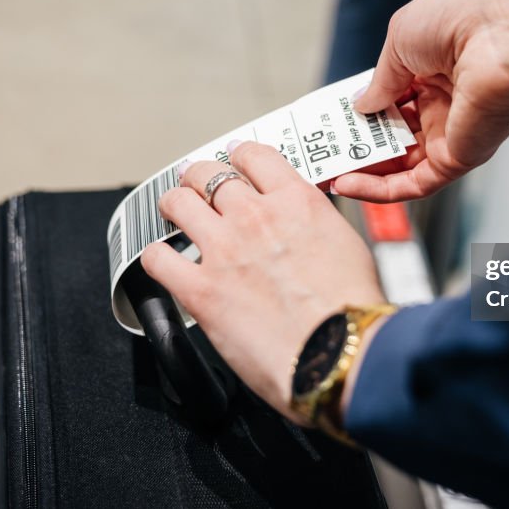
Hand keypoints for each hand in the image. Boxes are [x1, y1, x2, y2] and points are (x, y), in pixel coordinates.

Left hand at [141, 141, 385, 422]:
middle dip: (199, 177)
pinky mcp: (200, 289)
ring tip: (173, 214)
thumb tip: (302, 229)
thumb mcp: (347, 245)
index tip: (234, 162)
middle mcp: (256, 217)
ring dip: (173, 205)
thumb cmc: (353, 311)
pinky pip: (157, 258)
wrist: (341, 352)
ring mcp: (224, 250)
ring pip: (177, 203)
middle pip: (208, 173)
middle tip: (196, 186)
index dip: (238, 156)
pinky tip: (163, 262)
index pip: (254, 156)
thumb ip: (314, 226)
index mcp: (296, 202)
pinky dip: (156, 257)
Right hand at [335, 0, 508, 201]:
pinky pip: (414, 183)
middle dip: (358, 143)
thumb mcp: (401, 38)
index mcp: (435, 65)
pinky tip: (349, 184)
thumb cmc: (466, 16)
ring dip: (363, 169)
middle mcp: (446, 100)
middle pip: (395, 133)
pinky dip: (380, 190)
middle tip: (323, 150)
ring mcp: (453, 131)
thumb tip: (361, 106)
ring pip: (400, 164)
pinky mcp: (459, 156)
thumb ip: (379, 79)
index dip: (362, 109)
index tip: (331, 120)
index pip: (392, 96)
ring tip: (326, 168)